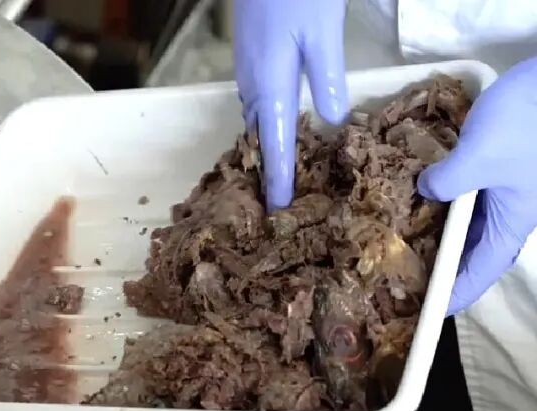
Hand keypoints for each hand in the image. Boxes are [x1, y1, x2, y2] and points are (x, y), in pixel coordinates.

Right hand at [234, 0, 348, 209]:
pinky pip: (254, 99)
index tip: (279, 209)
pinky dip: (267, 118)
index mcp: (271, 85)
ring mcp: (246, 67)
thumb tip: (332, 121)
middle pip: (260, 135)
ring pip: (256, 116)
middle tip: (284, 196)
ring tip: (285, 166)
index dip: (278, 178)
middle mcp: (252, 83)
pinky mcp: (249, 54)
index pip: (275, 144)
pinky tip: (281, 119)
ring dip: (268, 142)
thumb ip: (327, 77)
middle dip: (270, 166)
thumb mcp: (323, 33)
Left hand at [418, 56, 536, 315]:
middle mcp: (508, 215)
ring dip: (434, 235)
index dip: (452, 296)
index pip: (479, 274)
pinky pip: (464, 197)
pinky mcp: (495, 168)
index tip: (423, 314)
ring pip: (465, 226)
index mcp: (510, 225)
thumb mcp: (479, 156)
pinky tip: (412, 199)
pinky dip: (440, 204)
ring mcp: (502, 192)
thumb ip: (445, 181)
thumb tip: (424, 190)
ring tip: (395, 245)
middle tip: (395, 279)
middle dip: (436, 268)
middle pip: (469, 254)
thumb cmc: (527, 122)